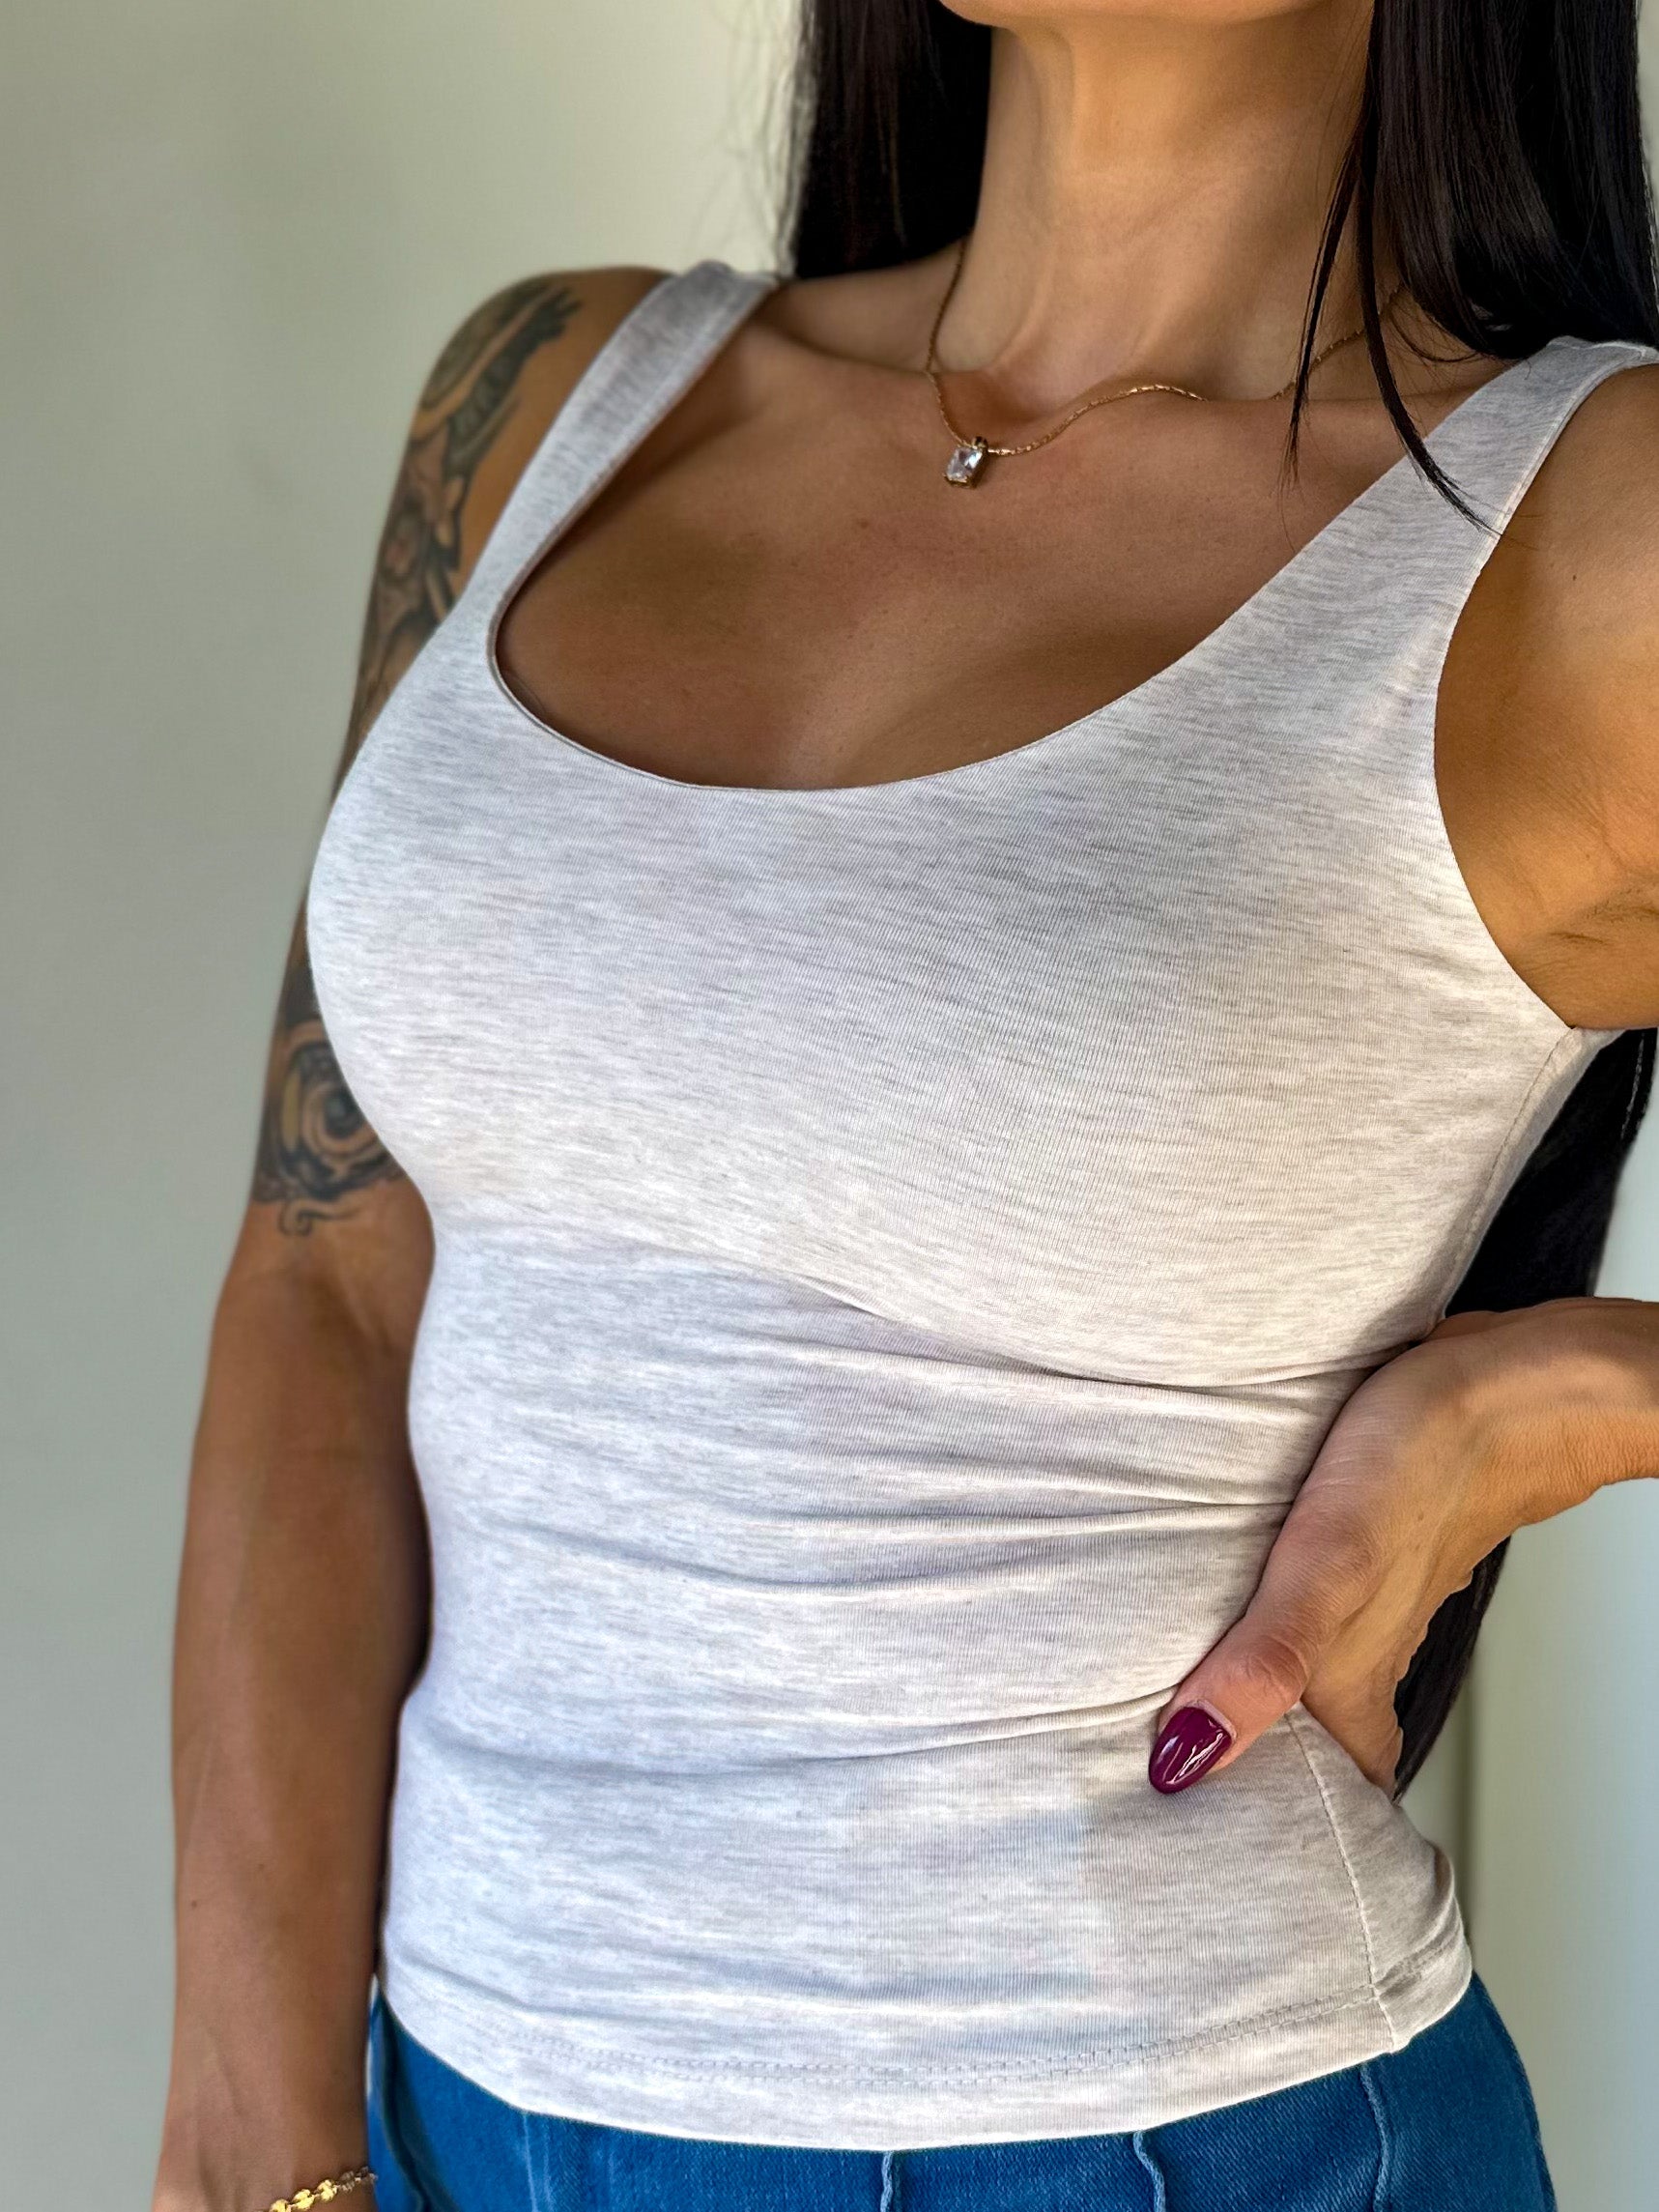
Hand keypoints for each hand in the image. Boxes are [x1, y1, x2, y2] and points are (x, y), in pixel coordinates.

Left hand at [1147, 1297, 1658, 1796]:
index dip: (1263, 1830)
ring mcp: (1357, 1598)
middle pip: (1302, 1741)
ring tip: (1156, 1697)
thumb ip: (1265, 1662)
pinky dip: (1253, 1613)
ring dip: (1237, 1684)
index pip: (1323, 1796)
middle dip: (1234, 1761)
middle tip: (1144, 1772)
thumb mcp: (1328, 1568)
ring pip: (1295, 1671)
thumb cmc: (1428, 1466)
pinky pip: (1294, 1601)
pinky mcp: (1349, 1541)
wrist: (1498, 1380)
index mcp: (1354, 1684)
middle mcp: (1356, 1654)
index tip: (1180, 1846)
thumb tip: (1192, 1754)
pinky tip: (1215, 1594)